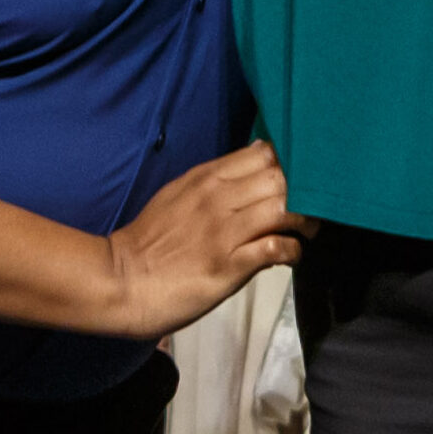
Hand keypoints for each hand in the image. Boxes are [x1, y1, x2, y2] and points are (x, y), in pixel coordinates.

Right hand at [104, 144, 305, 339]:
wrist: (121, 280)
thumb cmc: (151, 241)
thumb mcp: (179, 195)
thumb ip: (215, 180)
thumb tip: (255, 164)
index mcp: (206, 177)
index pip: (264, 154)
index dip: (289, 165)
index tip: (299, 181)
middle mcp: (218, 198)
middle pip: (281, 177)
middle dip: (304, 192)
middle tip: (311, 209)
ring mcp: (225, 231)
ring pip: (285, 208)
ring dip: (306, 221)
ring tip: (305, 232)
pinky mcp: (229, 265)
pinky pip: (276, 247)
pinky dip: (292, 250)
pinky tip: (290, 256)